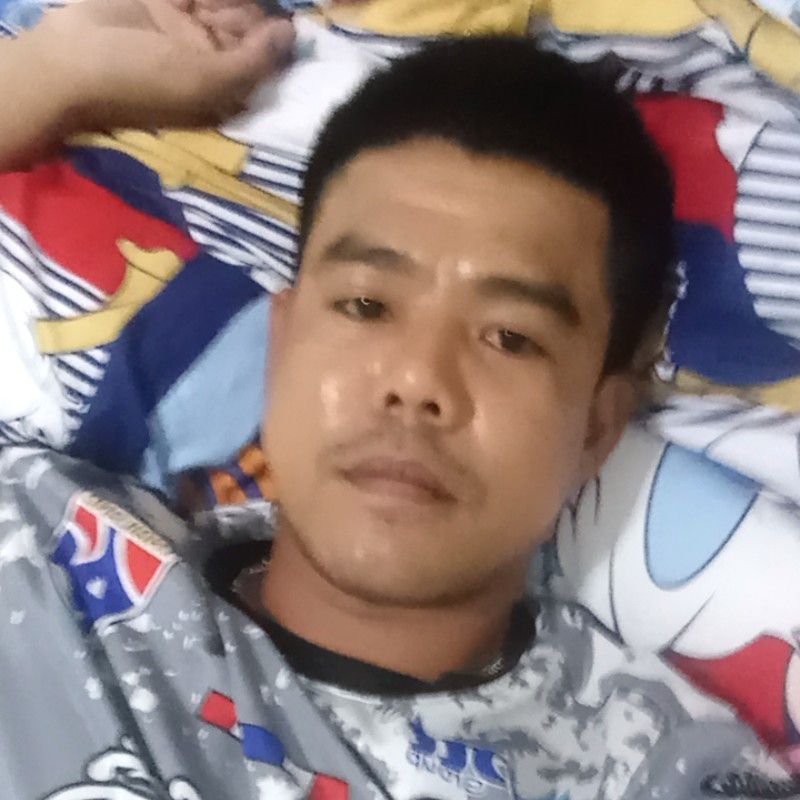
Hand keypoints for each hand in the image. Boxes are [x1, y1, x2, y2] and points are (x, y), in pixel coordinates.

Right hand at [22, 0, 295, 130]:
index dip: (275, 32)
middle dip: (251, 6)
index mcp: (224, 82)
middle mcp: (209, 52)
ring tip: (195, 11)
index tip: (283, 15)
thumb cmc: (142, 79)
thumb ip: (254, 60)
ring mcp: (184, 22)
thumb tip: (292, 34)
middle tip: (216, 13)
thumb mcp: (207, 81)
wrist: (70, 60)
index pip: (263, 52)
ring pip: (223, 0)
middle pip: (246, 18)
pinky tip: (192, 2)